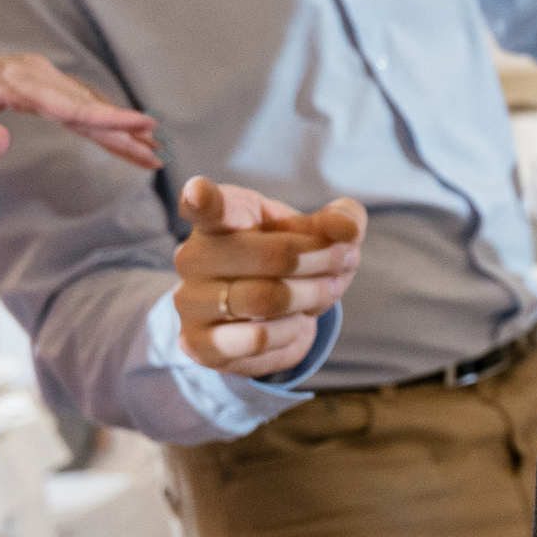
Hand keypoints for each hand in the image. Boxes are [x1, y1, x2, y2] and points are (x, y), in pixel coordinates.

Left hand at [0, 48, 159, 167]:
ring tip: (152, 152)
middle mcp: (34, 74)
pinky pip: (77, 104)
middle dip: (124, 131)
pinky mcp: (41, 84)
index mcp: (15, 82)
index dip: (108, 118)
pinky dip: (102, 120)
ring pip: (87, 105)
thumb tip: (0, 148)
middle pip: (87, 106)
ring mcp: (40, 77)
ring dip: (119, 128)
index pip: (70, 105)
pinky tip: (122, 136)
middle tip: (158, 153)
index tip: (143, 125)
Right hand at [173, 177, 366, 377]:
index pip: (208, 206)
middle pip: (273, 256)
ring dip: (313, 296)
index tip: (198, 192)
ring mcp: (190, 301)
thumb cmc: (290, 258)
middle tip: (346, 260)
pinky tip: (295, 322)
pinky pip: (257, 339)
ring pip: (266, 299)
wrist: (270, 315)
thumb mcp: (320, 232)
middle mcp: (194, 256)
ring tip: (327, 290)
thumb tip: (346, 229)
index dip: (202, 198)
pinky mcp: (198, 344)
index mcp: (223, 216)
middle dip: (323, 259)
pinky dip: (291, 331)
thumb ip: (340, 220)